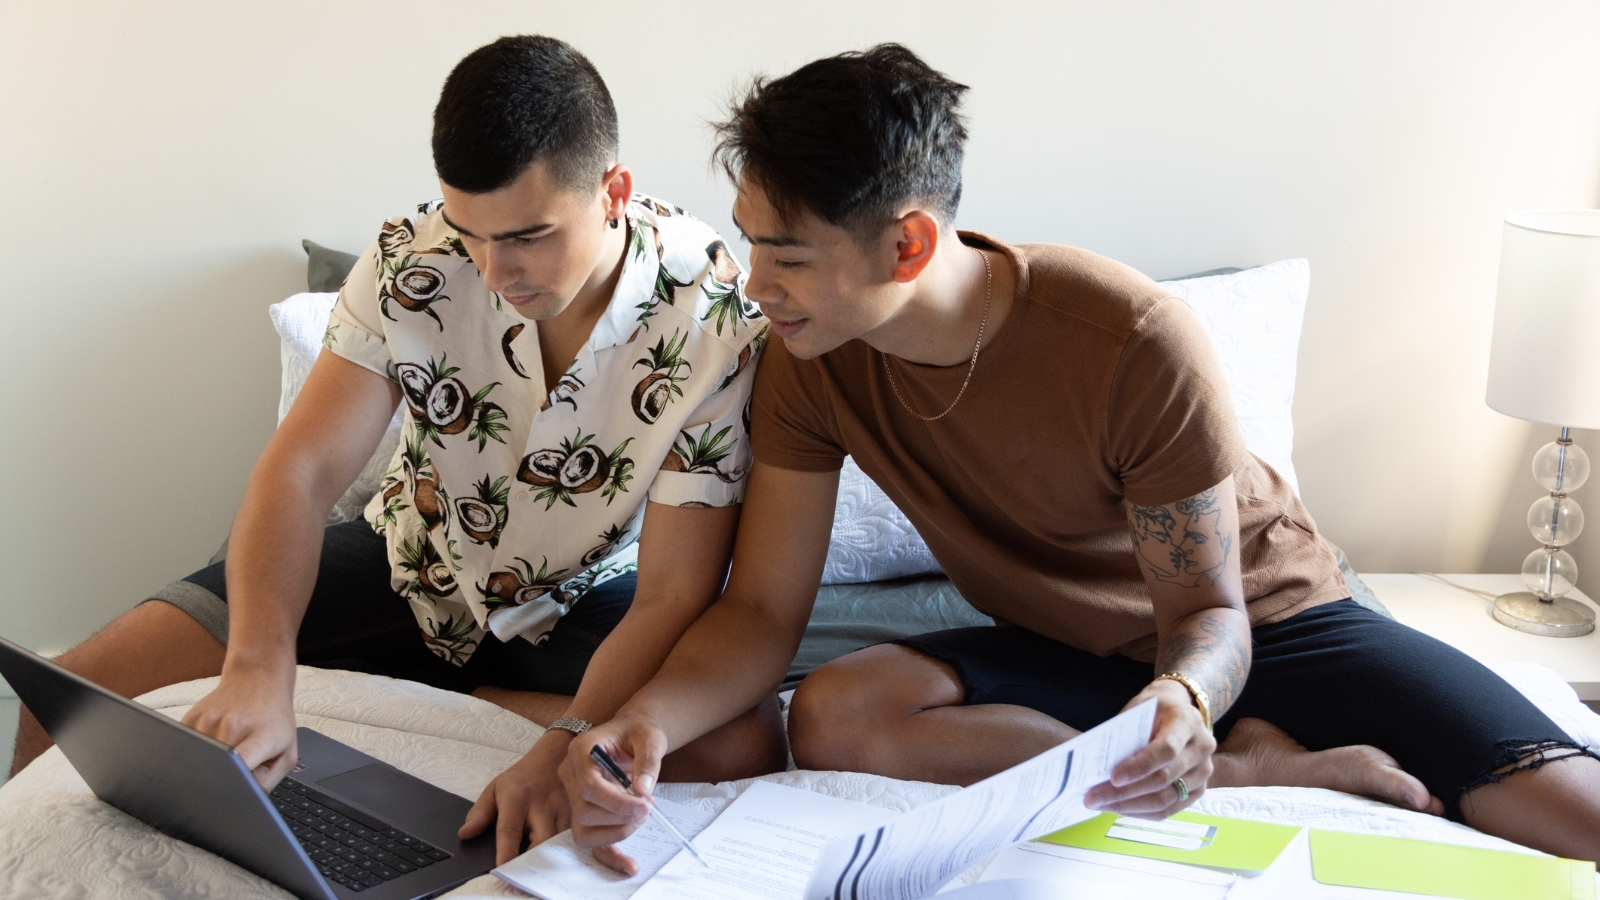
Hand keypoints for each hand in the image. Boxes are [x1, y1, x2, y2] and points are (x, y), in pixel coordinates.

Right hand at [181, 663, 297, 788]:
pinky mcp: (190, 719)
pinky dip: (197, 754)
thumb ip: (266, 782)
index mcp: (261, 736)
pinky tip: (213, 743)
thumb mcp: (287, 752)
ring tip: (226, 751)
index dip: (232, 785)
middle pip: (215, 768)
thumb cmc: (275, 719)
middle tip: (228, 779)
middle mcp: (232, 725)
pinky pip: (187, 749)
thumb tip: (242, 801)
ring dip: (208, 765)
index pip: (241, 765)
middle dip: (219, 779)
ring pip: (198, 761)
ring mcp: (208, 720)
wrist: (258, 680)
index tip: (226, 797)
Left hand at [460, 729, 575, 864]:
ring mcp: (563, 809)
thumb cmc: (523, 777)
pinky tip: (560, 856)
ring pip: (559, 842)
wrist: (556, 754)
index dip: (506, 852)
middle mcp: (542, 805)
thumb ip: (480, 812)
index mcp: (517, 798)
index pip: (510, 830)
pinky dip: (566, 849)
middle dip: (533, 860)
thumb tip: (465, 833)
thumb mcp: (496, 788)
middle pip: (540, 841)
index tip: (502, 868)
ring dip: (550, 857)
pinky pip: (573, 837)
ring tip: (541, 867)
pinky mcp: (578, 814)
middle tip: (524, 874)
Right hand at [560, 713, 669, 875]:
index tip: (645, 806)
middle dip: (619, 817)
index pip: (589, 786)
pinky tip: (629, 864)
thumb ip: (647, 760)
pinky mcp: (583, 811)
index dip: (617, 802)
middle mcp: (569, 774)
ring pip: (582, 831)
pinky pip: (589, 840)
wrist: (632, 734)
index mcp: (580, 750)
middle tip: (647, 808)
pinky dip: (609, 855)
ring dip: (616, 833)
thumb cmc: (638, 732)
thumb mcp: (649, 737)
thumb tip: (642, 790)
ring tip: (640, 818)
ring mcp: (573, 795)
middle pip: (584, 811)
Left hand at [1083, 679, 1214, 817]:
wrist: (1178, 712)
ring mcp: (1203, 771)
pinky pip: (1168, 809)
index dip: (1139, 767)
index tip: (1113, 778)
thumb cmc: (1153, 710)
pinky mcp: (1199, 790)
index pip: (1166, 750)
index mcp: (1188, 721)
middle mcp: (1202, 747)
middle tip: (1093, 798)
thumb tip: (1099, 767)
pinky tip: (1119, 808)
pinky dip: (1141, 812)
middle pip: (1163, 778)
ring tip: (1101, 804)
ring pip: (1165, 799)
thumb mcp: (1138, 710)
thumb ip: (1125, 735)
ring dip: (1129, 806)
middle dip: (1125, 792)